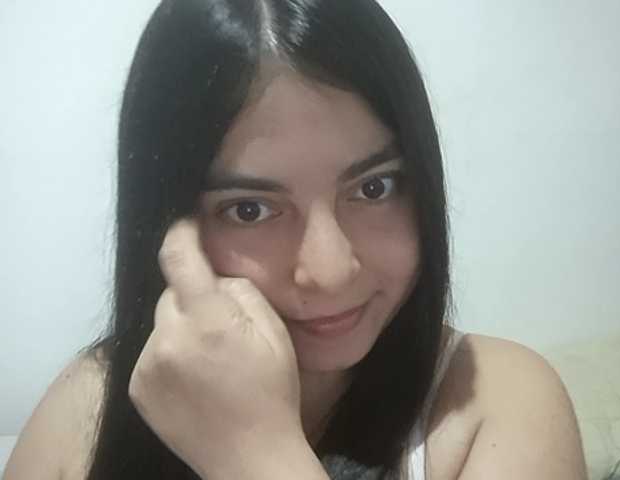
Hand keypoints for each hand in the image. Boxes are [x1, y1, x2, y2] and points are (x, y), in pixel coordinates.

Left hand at [128, 217, 303, 478]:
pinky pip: (153, 350)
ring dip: (182, 326)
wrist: (248, 457)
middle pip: (172, 293)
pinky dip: (170, 352)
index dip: (180, 231)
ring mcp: (148, 366)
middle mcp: (169, 340)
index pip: (179, 258)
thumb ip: (241, 293)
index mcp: (209, 322)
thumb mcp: (274, 333)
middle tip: (221, 322)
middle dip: (194, 296)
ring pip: (163, 323)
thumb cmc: (272, 393)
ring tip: (210, 357)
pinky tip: (194, 376)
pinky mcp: (137, 387)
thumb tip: (215, 277)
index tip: (185, 221)